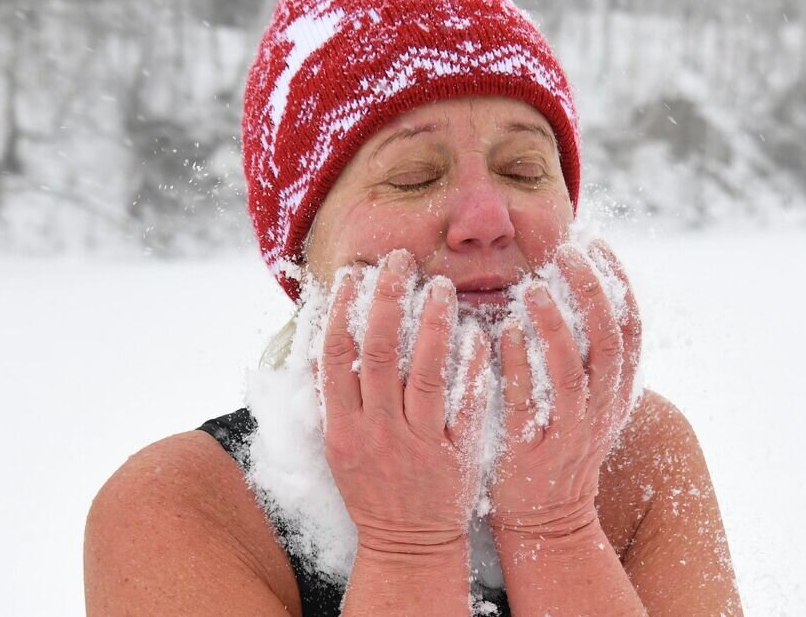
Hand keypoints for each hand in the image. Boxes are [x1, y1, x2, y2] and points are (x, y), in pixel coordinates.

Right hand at [318, 250, 489, 553]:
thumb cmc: (374, 487)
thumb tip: (329, 335)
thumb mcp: (342, 445)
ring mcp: (418, 444)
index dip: (341, 310)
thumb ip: (337, 396)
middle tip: (400, 259)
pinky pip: (465, 406)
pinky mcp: (456, 456)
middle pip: (378, 354)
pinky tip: (476, 333)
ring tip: (441, 284)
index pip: (335, 356)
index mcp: (342, 427)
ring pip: (425, 374)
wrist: (408, 546)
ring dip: (432, 324)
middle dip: (387, 301)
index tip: (353, 272)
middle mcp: (377, 432)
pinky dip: (470, 367)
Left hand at [489, 241, 641, 538]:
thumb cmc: (559, 442)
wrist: (545, 517)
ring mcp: (570, 430)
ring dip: (554, 325)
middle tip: (564, 252)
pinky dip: (520, 365)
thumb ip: (585, 350)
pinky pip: (530, 403)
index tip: (595, 242)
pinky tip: (504, 332)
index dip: (617, 281)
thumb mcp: (588, 397)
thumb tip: (580, 287)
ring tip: (532, 286)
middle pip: (607, 340)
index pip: (630, 327)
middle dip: (590, 290)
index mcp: (617, 390)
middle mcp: (602, 408)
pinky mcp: (534, 449)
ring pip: (572, 370)